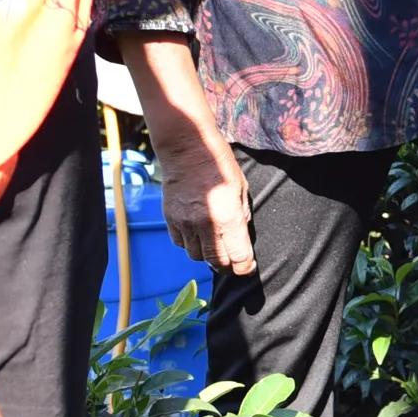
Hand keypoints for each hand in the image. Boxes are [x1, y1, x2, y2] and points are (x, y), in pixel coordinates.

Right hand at [157, 133, 254, 274]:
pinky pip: (180, 243)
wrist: (188, 149)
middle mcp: (205, 224)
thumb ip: (242, 216)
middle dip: (227, 266)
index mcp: (229, 217)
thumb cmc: (220, 165)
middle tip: (233, 263)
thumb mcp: (242, 190)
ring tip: (214, 246)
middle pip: (216, 262)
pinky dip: (190, 244)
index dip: (245, 267)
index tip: (247, 267)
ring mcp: (185, 223)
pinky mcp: (170, 219)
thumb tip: (240, 238)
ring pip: (196, 256)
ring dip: (207, 256)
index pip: (238, 257)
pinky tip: (197, 235)